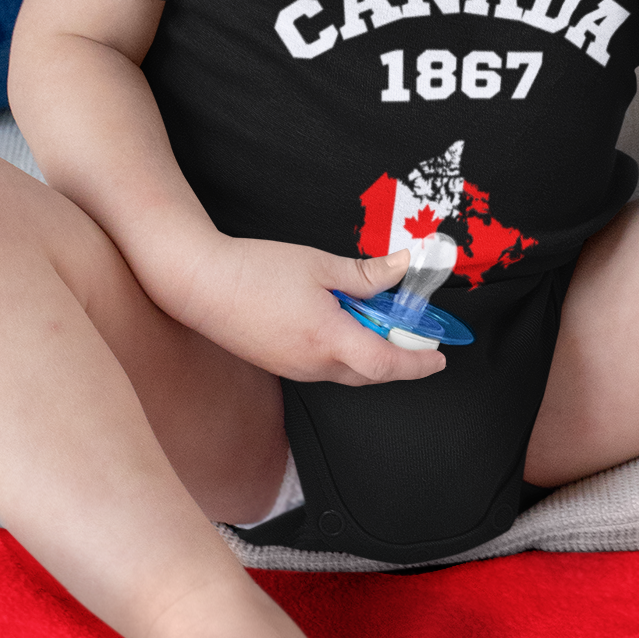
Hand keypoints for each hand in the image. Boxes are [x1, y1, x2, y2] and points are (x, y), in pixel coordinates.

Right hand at [178, 238, 446, 386]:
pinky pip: (324, 366)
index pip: (387, 363)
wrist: (199, 284)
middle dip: (399, 358)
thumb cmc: (255, 270)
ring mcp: (294, 369)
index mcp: (329, 339)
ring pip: (347, 371)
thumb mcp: (319, 264)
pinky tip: (341, 322)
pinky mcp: (279, 364)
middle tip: (416, 334)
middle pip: (371, 372)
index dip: (418, 362)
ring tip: (376, 319)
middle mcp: (313, 364)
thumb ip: (365, 274)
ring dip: (370, 353)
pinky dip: (345, 351)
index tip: (440, 357)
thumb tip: (402, 269)